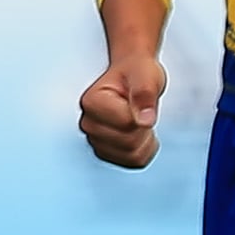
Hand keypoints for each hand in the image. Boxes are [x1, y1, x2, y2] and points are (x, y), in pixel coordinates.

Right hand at [78, 47, 166, 169]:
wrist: (132, 75)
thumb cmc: (137, 72)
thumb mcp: (146, 75)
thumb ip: (145, 94)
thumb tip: (145, 121)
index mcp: (91, 102)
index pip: (128, 123)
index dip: (144, 113)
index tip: (139, 97)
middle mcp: (88, 124)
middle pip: (129, 143)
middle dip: (144, 128)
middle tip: (142, 108)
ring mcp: (95, 140)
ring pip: (132, 156)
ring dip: (145, 139)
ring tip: (139, 119)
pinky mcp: (105, 152)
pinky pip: (134, 162)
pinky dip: (144, 150)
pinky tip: (140, 133)